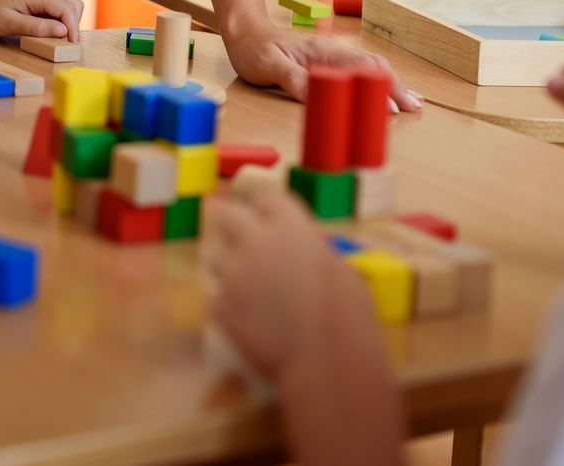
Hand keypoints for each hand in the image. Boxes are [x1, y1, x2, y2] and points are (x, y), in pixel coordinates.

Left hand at [0, 0, 83, 39]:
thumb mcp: (10, 24)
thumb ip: (36, 27)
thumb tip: (63, 31)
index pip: (65, 7)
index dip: (73, 27)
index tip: (73, 45)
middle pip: (73, 4)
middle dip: (74, 23)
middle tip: (67, 43)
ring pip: (69, 5)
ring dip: (70, 21)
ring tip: (61, 38)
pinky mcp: (41, 1)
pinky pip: (60, 9)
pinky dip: (63, 20)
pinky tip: (53, 32)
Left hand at [209, 185, 377, 379]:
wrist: (325, 364)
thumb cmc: (348, 317)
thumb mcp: (344, 272)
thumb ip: (318, 253)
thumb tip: (312, 248)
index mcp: (291, 228)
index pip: (267, 199)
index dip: (269, 210)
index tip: (272, 219)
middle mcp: (255, 243)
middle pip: (226, 215)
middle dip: (229, 219)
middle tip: (235, 231)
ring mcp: (232, 276)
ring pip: (215, 258)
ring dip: (229, 267)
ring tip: (248, 286)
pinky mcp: (220, 307)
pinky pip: (218, 297)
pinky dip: (230, 304)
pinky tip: (249, 319)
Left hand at [223, 17, 421, 110]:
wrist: (244, 30)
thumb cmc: (254, 48)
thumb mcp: (268, 66)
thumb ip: (293, 79)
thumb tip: (320, 96)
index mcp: (322, 52)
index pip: (360, 68)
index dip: (379, 87)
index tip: (392, 109)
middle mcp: (333, 51)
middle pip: (373, 67)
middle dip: (396, 86)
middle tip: (415, 108)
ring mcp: (332, 56)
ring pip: (370, 67)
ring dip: (392, 83)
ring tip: (412, 101)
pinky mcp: (328, 62)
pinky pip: (359, 70)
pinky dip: (378, 80)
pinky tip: (386, 90)